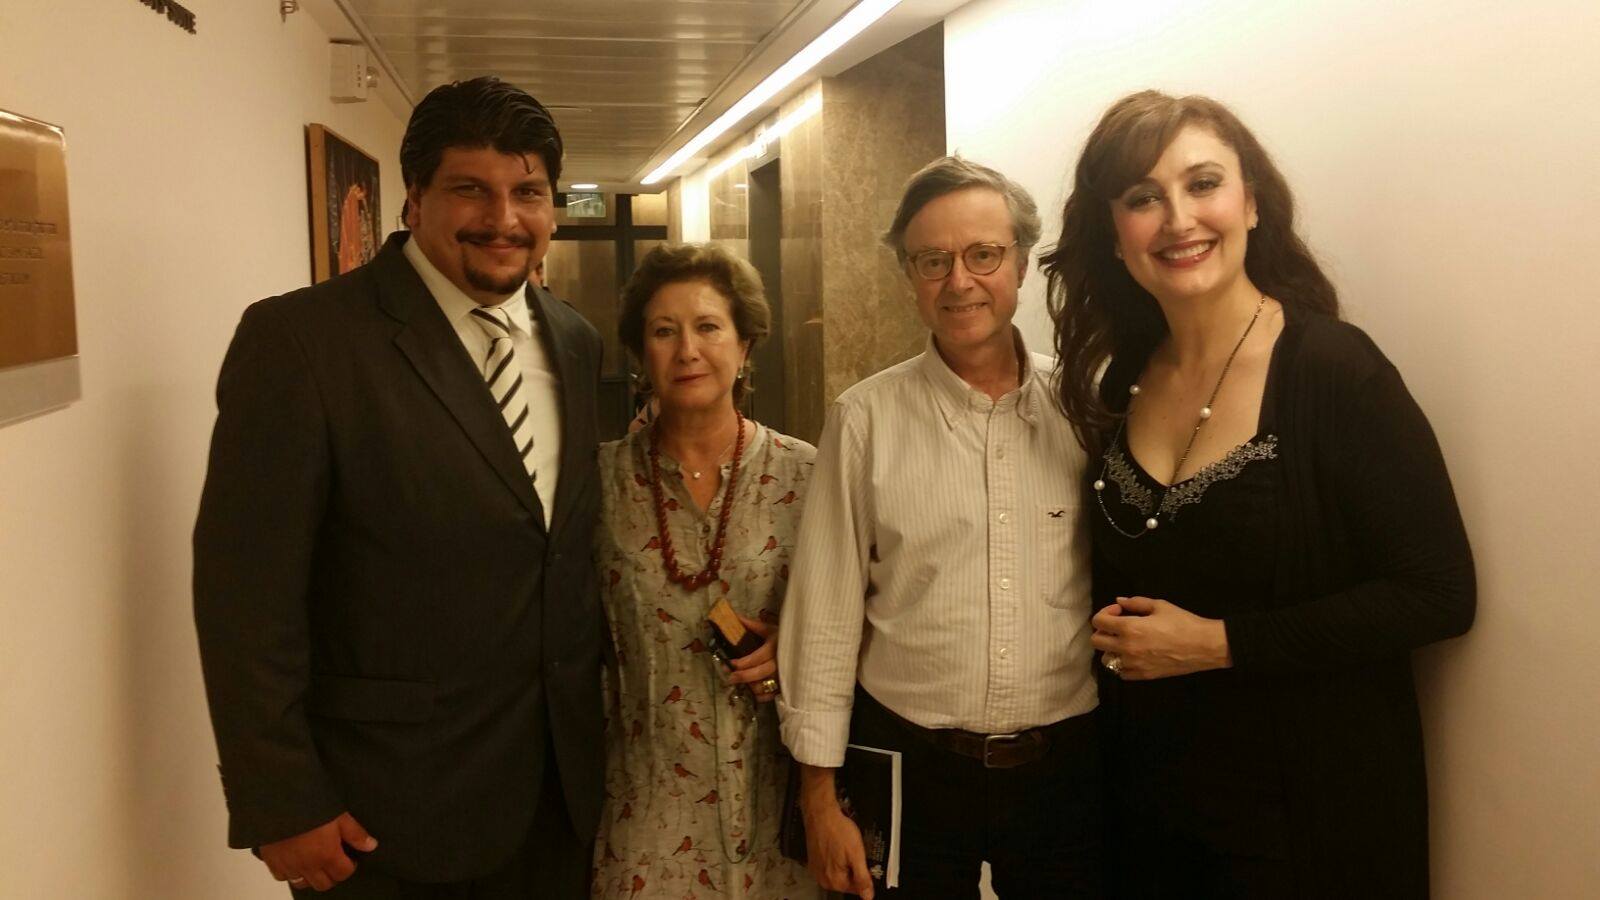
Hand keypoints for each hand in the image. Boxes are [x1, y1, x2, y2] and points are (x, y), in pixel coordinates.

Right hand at [258, 812, 376, 891]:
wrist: (279, 801)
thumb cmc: (310, 805)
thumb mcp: (339, 815)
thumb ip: (355, 833)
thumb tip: (371, 846)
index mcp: (327, 855)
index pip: (343, 873)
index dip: (350, 866)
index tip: (350, 858)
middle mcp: (308, 866)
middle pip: (323, 884)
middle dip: (332, 876)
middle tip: (334, 862)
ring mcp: (289, 865)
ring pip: (302, 883)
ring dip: (311, 877)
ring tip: (315, 862)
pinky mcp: (272, 861)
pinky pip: (282, 877)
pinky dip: (290, 873)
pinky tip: (295, 861)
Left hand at [726, 614, 779, 702]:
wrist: (807, 646)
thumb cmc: (786, 637)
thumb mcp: (771, 629)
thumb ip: (753, 625)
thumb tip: (736, 617)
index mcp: (775, 647)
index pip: (756, 657)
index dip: (742, 662)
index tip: (730, 663)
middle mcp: (780, 663)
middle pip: (759, 673)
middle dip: (743, 676)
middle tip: (730, 678)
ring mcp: (784, 676)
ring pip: (765, 686)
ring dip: (751, 686)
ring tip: (741, 684)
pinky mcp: (786, 685)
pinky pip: (772, 695)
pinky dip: (761, 696)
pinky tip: (753, 691)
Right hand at [798, 765, 874, 898]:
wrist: (820, 813)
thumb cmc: (838, 831)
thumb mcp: (857, 855)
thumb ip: (863, 878)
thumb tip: (868, 898)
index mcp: (834, 881)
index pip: (857, 889)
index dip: (865, 875)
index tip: (865, 861)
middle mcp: (822, 879)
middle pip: (847, 882)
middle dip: (854, 869)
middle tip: (856, 852)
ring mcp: (816, 870)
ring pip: (838, 873)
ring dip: (845, 864)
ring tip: (847, 847)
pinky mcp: (813, 860)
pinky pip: (829, 865)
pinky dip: (836, 859)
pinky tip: (838, 846)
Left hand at [1091, 596, 1231, 680]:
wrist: (1204, 646)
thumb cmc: (1183, 622)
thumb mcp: (1160, 606)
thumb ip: (1136, 602)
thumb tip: (1120, 601)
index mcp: (1129, 628)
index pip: (1098, 622)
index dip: (1105, 613)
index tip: (1120, 611)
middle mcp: (1126, 648)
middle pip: (1096, 641)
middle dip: (1103, 630)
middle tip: (1118, 626)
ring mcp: (1134, 664)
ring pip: (1106, 659)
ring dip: (1111, 649)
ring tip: (1125, 642)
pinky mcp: (1143, 676)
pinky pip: (1121, 673)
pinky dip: (1122, 665)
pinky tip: (1134, 656)